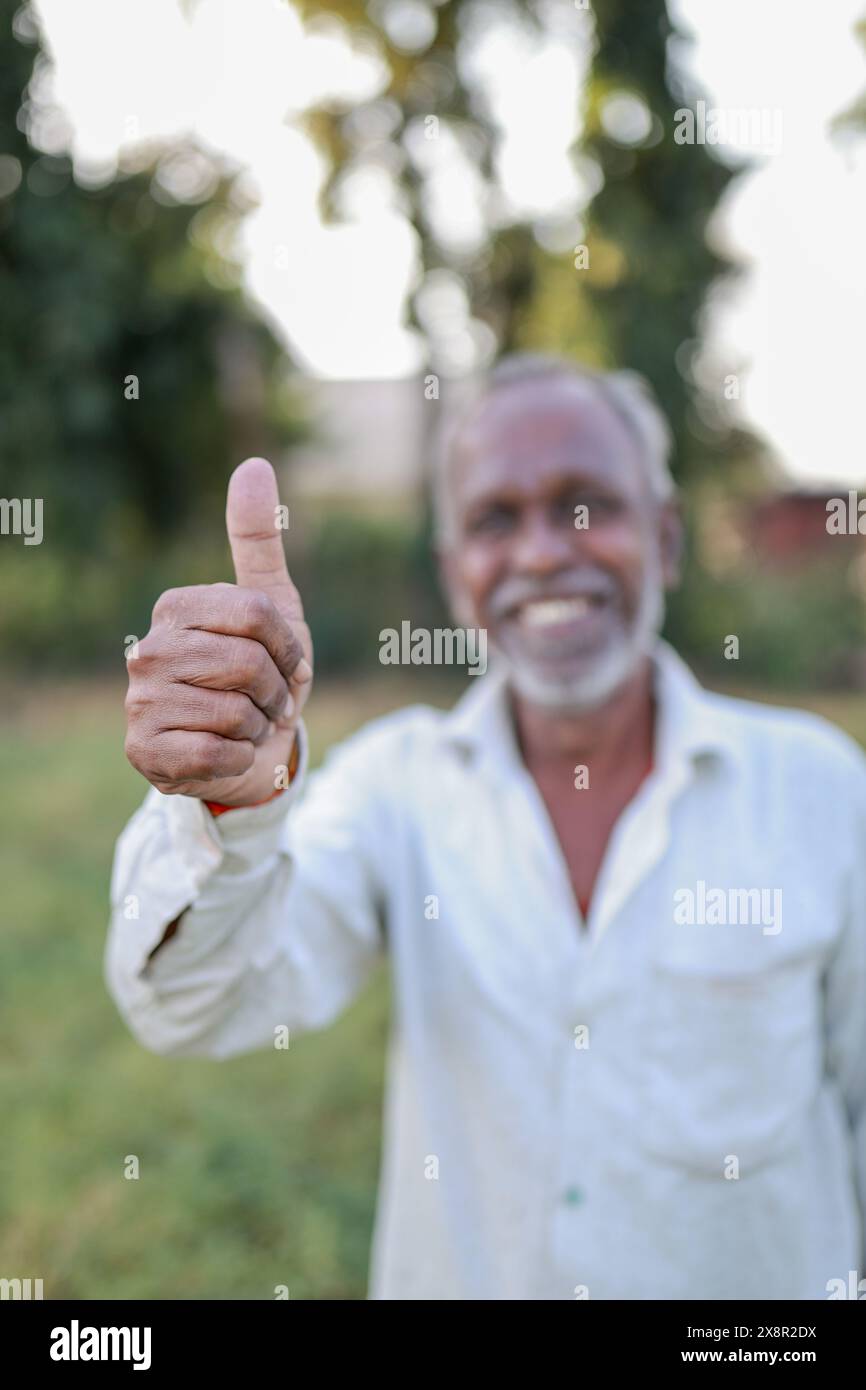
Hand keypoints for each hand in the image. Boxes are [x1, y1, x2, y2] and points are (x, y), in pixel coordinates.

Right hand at [125, 458, 312, 805]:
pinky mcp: (144, 751)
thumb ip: (259, 540)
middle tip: (267, 700)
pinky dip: (239, 758)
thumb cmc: (260, 673)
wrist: (248, 748)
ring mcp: (139, 702)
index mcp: (175, 607)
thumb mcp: (272, 606)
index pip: (256, 614)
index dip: (288, 647)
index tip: (287, 663)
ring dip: (258, 726)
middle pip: (247, 662)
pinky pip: (218, 754)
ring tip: (245, 724)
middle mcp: (146, 650)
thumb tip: (253, 465)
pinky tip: (224, 752)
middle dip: (275, 690)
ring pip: (235, 711)